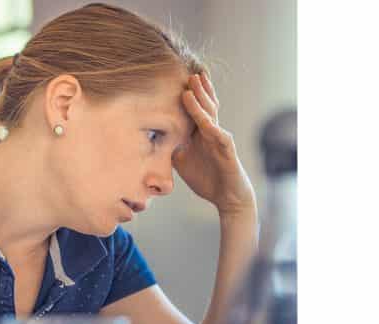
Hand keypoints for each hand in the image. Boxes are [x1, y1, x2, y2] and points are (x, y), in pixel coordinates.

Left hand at [174, 73, 256, 215]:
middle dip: (197, 88)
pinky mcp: (227, 149)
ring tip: (193, 83)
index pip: (195, 108)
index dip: (189, 94)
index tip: (177, 78)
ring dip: (201, 99)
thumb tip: (150, 140)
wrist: (228, 197)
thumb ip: (170, 147)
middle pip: (205, 104)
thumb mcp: (182, 161)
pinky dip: (210, 125)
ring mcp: (220, 138)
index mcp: (201, 132)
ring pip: (210, 114)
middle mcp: (212, 131)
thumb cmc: (207, 178)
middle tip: (187, 70)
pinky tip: (203, 117)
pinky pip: (218, 134)